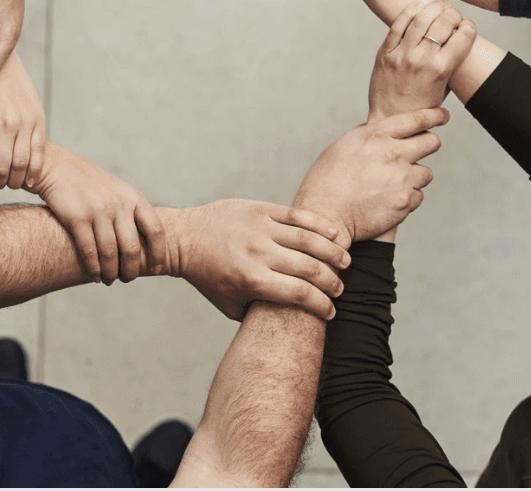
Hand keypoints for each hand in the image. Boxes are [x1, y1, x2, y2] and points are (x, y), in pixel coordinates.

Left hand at [0, 51, 46, 190]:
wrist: (0, 68)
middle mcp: (3, 125)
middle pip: (1, 169)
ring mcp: (23, 123)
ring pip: (21, 165)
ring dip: (14, 180)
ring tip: (9, 182)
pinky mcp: (38, 121)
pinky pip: (38, 153)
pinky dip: (33, 172)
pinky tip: (28, 181)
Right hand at [25, 142, 166, 283]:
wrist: (60, 168)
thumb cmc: (93, 186)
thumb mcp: (119, 192)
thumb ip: (133, 214)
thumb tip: (147, 247)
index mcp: (134, 198)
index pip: (155, 230)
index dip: (158, 253)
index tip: (156, 268)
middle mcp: (119, 204)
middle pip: (132, 247)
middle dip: (131, 269)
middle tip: (127, 278)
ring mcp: (98, 211)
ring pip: (110, 253)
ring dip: (111, 272)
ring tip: (109, 280)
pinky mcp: (77, 218)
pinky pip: (89, 251)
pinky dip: (93, 268)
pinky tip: (94, 275)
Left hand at [164, 200, 350, 321]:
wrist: (184, 239)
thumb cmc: (207, 277)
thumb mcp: (229, 304)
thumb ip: (258, 313)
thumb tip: (289, 320)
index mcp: (251, 280)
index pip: (299, 294)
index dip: (321, 305)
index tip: (331, 311)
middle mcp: (258, 253)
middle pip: (309, 268)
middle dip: (331, 281)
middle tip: (339, 288)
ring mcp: (259, 228)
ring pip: (308, 239)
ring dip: (333, 252)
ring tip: (346, 262)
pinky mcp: (260, 209)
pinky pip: (297, 215)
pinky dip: (319, 225)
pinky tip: (335, 234)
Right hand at [293, 109, 448, 245]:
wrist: (325, 217)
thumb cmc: (326, 182)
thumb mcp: (340, 147)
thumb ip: (365, 136)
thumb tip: (379, 128)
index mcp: (375, 135)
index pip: (416, 119)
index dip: (435, 115)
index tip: (443, 116)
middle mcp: (392, 153)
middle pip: (431, 142)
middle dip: (429, 145)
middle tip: (419, 152)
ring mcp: (401, 177)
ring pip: (426, 173)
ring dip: (414, 177)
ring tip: (391, 185)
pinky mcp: (405, 201)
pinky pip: (418, 196)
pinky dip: (407, 199)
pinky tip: (387, 201)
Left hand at [369, 1, 477, 120]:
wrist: (390, 119)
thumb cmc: (421, 107)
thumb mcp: (444, 88)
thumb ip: (451, 64)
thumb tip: (459, 39)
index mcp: (441, 70)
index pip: (463, 36)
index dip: (469, 27)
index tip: (468, 26)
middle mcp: (422, 59)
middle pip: (444, 23)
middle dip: (453, 14)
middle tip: (454, 14)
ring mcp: (401, 55)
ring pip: (421, 19)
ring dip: (434, 8)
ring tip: (440, 5)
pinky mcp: (385, 53)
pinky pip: (397, 25)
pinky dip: (409, 11)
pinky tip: (418, 6)